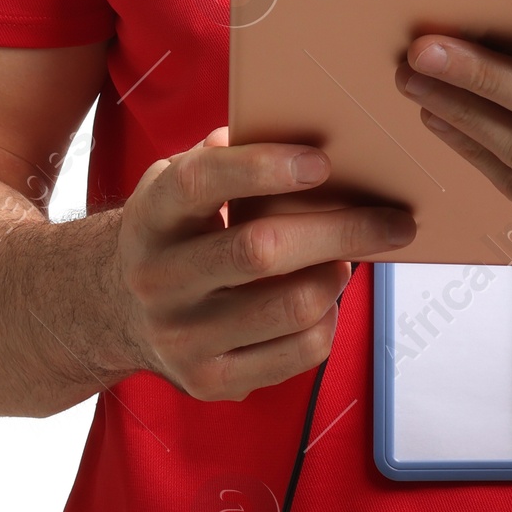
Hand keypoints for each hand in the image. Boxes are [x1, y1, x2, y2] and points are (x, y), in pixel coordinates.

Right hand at [115, 130, 414, 400]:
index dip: (264, 168)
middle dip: (341, 230)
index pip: (202, 183)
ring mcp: (181, 336)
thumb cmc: (178, 228)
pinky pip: (298, 351)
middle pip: (262, 251)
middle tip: (394, 220)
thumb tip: (307, 130)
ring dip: (337, 276)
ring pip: (291, 305)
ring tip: (347, 257)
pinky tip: (325, 299)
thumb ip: (228, 154)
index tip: (323, 162)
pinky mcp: (210, 381)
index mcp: (153, 214)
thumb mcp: (179, 179)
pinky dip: (329, 320)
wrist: (117, 309)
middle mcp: (159, 277)